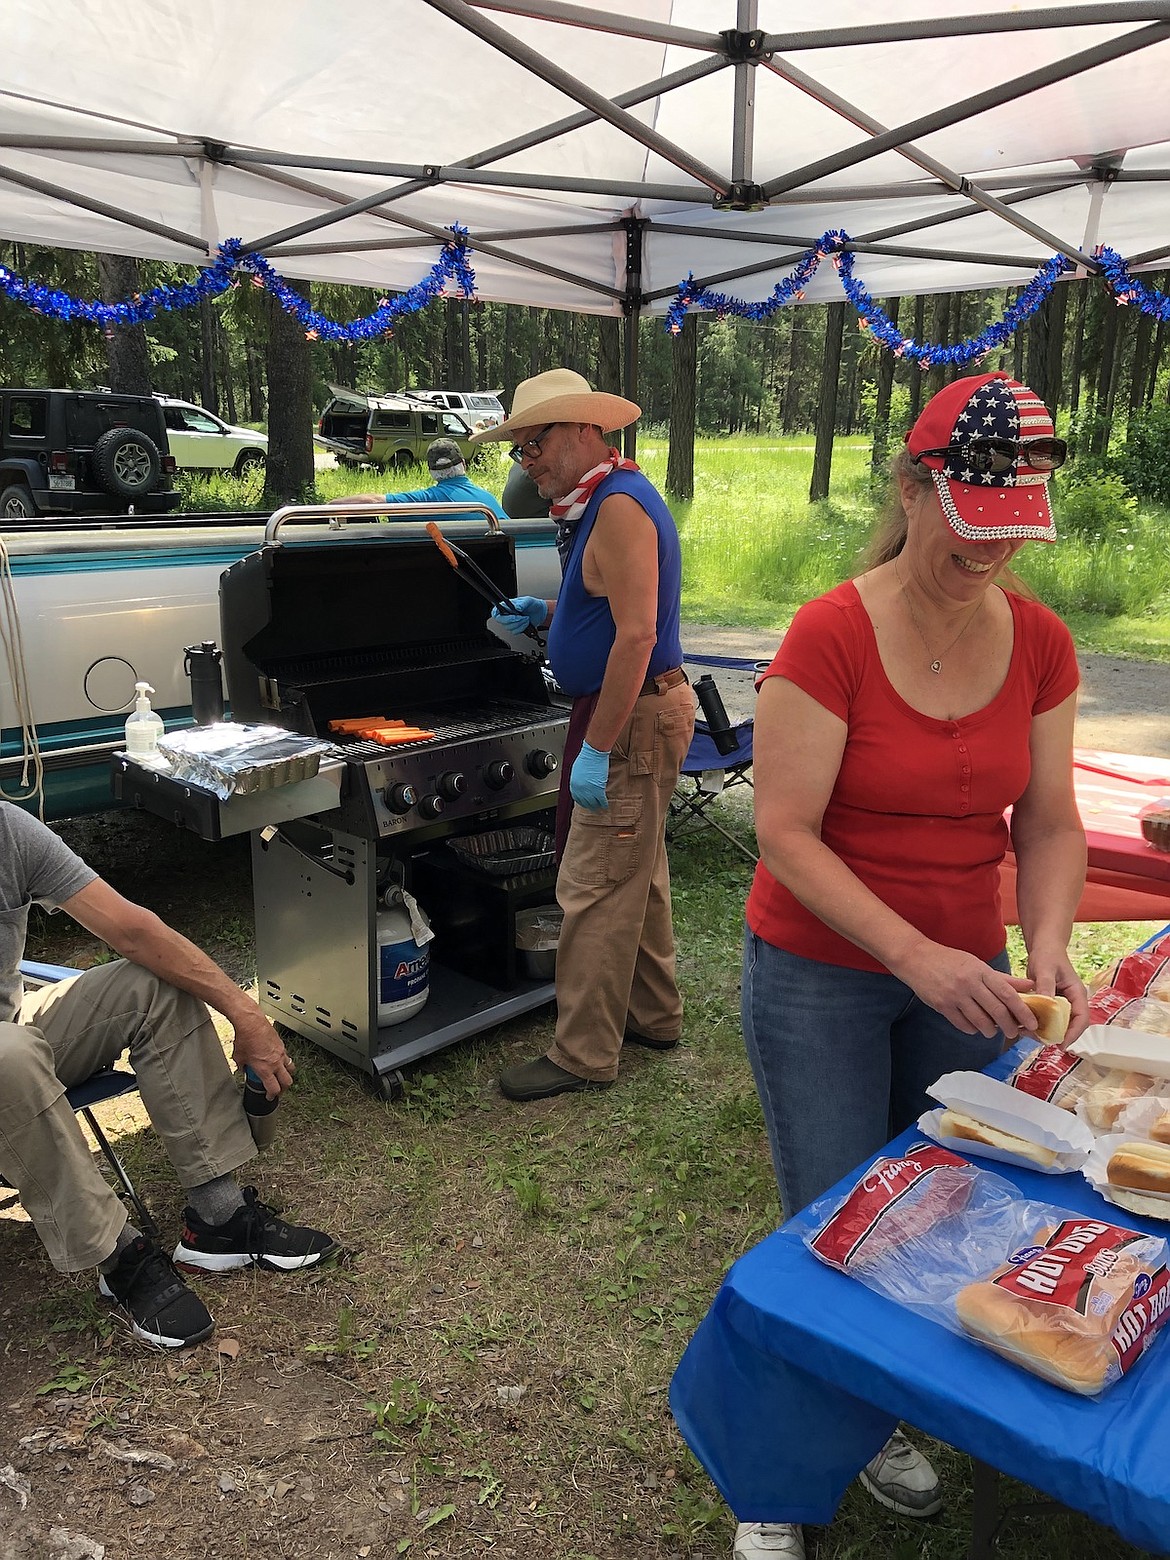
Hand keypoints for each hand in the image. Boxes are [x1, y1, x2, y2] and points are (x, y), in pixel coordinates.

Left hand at [230, 1008, 294, 1097]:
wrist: (251, 1022)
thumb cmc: (245, 1038)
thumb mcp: (239, 1057)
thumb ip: (242, 1066)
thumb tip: (242, 1068)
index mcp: (265, 1069)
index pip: (274, 1088)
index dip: (272, 1095)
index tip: (269, 1097)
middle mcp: (276, 1063)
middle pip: (287, 1082)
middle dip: (283, 1089)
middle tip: (278, 1090)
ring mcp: (281, 1054)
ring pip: (291, 1069)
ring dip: (287, 1075)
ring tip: (281, 1075)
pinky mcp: (282, 1045)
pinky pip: (287, 1057)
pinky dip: (284, 1061)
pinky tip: (277, 1059)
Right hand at [491, 595, 544, 634]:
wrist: (540, 613)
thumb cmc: (532, 604)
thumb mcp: (528, 600)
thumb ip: (522, 603)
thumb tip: (517, 607)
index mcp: (506, 606)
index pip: (495, 612)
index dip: (498, 615)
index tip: (508, 615)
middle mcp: (506, 615)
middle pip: (502, 621)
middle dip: (513, 620)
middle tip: (521, 616)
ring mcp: (510, 622)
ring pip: (509, 627)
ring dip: (519, 624)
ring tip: (526, 618)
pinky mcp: (515, 628)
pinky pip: (515, 632)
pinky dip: (522, 628)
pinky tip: (526, 623)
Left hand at [570, 742, 609, 808]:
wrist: (593, 753)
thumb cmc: (586, 758)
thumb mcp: (577, 770)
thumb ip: (578, 780)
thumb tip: (581, 784)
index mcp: (573, 784)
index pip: (576, 797)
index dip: (582, 801)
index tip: (585, 803)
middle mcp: (580, 789)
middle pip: (584, 802)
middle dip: (589, 805)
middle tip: (593, 807)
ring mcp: (589, 790)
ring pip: (593, 803)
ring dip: (597, 806)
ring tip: (599, 807)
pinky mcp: (598, 789)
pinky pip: (601, 800)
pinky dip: (603, 803)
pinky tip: (605, 804)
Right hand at [895, 942, 1039, 1040]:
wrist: (916, 957)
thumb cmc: (949, 960)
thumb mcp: (977, 964)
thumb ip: (1003, 978)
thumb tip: (1029, 986)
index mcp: (980, 971)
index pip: (1007, 994)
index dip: (1023, 1011)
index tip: (1032, 1022)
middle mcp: (969, 983)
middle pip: (996, 1011)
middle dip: (1009, 1026)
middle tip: (1014, 1033)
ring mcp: (954, 995)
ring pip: (980, 1021)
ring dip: (990, 1031)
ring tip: (992, 1030)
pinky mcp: (941, 1005)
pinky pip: (963, 1024)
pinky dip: (972, 1029)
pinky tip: (974, 1026)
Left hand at [1026, 946, 1089, 1044]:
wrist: (1043, 948)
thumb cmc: (1048, 955)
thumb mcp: (1045, 969)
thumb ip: (1046, 986)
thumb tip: (1047, 1005)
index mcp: (1077, 994)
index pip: (1082, 1018)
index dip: (1074, 1034)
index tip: (1061, 1044)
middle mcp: (1072, 1002)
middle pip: (1070, 1026)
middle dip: (1056, 1035)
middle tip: (1038, 1039)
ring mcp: (1062, 1004)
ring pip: (1057, 1025)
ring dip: (1044, 1031)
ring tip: (1027, 1033)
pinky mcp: (1051, 1005)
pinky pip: (1046, 1019)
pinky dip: (1037, 1024)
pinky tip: (1023, 1025)